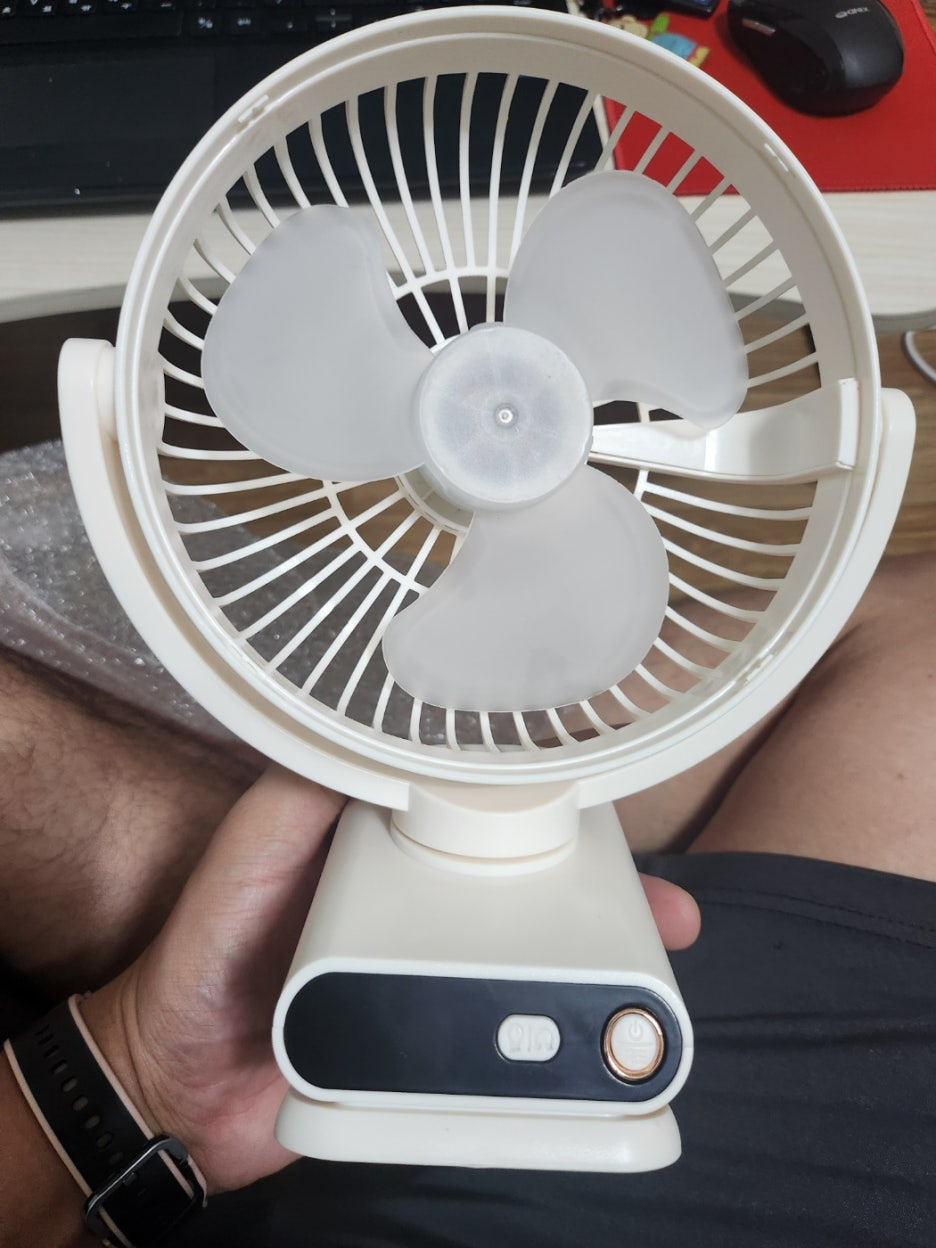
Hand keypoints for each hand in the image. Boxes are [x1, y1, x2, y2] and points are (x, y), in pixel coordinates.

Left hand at [82, 768, 698, 1195]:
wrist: (179, 1081)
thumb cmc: (204, 953)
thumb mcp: (248, 855)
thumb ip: (299, 796)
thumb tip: (370, 736)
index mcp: (385, 848)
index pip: (481, 812)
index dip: (548, 803)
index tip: (605, 796)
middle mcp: (418, 905)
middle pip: (530, 887)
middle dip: (605, 889)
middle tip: (659, 901)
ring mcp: (428, 973)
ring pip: (533, 955)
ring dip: (601, 955)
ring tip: (658, 955)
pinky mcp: (429, 1040)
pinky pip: (504, 1025)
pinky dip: (560, 1023)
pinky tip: (602, 1026)